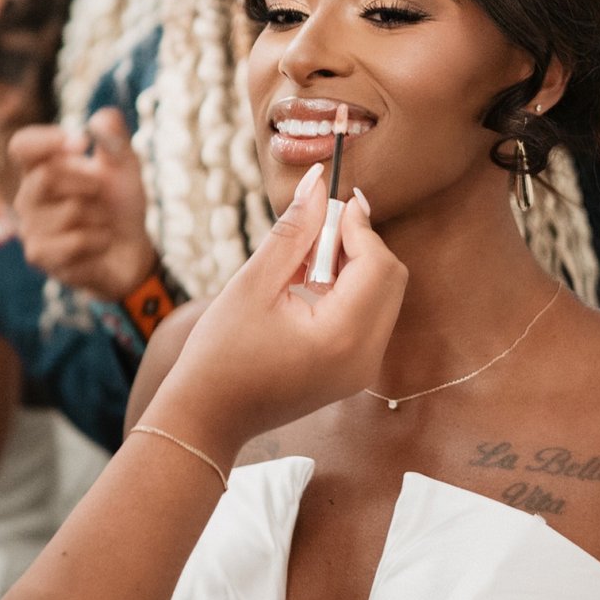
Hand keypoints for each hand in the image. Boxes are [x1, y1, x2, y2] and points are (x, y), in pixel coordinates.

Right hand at [9, 109, 155, 299]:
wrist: (130, 249)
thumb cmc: (120, 203)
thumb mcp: (125, 165)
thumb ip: (115, 138)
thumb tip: (102, 117)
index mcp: (40, 167)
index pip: (22, 145)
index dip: (46, 140)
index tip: (82, 142)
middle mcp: (27, 195)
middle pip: (47, 175)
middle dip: (88, 182)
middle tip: (101, 192)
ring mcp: (29, 227)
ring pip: (69, 210)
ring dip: (100, 215)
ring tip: (100, 222)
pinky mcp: (39, 255)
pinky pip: (75, 241)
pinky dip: (99, 239)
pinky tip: (99, 243)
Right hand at [142, 163, 406, 462]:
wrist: (209, 417)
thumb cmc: (220, 354)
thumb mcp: (253, 283)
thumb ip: (293, 231)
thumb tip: (319, 183)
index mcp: (343, 338)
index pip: (378, 264)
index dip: (358, 226)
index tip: (328, 203)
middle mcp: (365, 358)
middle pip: (390, 277)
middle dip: (359, 244)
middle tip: (313, 231)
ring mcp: (362, 369)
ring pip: (384, 294)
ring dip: (352, 266)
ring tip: (301, 264)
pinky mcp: (354, 372)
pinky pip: (369, 316)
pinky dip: (348, 290)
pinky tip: (306, 287)